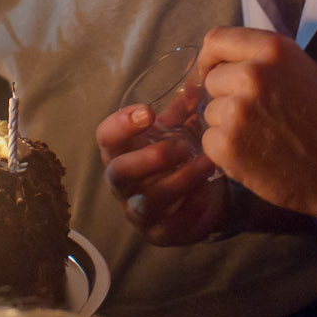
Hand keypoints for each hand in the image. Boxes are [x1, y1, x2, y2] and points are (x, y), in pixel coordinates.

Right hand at [97, 104, 228, 245]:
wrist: (210, 194)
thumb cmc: (184, 157)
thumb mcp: (182, 130)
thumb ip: (183, 109)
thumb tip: (196, 83)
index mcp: (122, 152)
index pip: (105, 137)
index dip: (121, 124)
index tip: (148, 112)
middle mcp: (123, 183)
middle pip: (118, 173)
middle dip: (150, 158)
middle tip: (183, 145)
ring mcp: (137, 211)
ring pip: (143, 201)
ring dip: (177, 181)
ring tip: (205, 164)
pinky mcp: (158, 233)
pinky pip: (167, 225)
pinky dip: (189, 206)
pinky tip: (207, 189)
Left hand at [196, 27, 316, 222]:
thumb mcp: (300, 69)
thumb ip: (262, 58)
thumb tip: (219, 59)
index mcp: (272, 49)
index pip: (216, 39)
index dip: (211, 58)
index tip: (215, 72)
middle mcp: (251, 74)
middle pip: (211, 78)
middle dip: (226, 96)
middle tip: (256, 114)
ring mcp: (237, 110)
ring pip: (209, 111)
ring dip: (226, 125)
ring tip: (260, 136)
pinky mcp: (227, 144)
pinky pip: (209, 140)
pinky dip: (225, 150)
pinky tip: (252, 154)